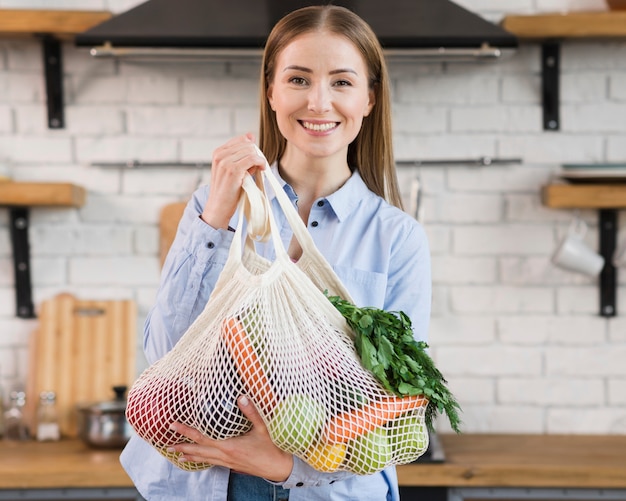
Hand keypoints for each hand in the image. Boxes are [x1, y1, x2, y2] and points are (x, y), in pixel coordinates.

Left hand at [166, 396, 293, 481]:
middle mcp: (224, 455)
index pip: (202, 438)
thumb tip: (241, 396)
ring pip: (203, 458)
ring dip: (188, 454)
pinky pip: (211, 462)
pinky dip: (199, 459)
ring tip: (175, 451)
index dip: (187, 432)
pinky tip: (194, 459)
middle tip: (167, 442)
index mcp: (229, 445)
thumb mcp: (262, 427)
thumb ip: (251, 412)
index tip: (174, 426)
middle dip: (182, 445)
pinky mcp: (230, 465)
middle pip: (198, 450)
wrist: (277, 467)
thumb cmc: (271, 447)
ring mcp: (227, 462)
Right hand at [201, 133, 266, 229]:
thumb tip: (251, 135)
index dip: (252, 149)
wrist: (218, 207)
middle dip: (256, 155)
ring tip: (256, 171)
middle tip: (256, 168)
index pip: (241, 139)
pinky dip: (260, 163)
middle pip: (248, 144)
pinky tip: (262, 169)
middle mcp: (220, 155)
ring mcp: (225, 162)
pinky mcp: (233, 170)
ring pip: (251, 151)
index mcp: (218, 152)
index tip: (254, 161)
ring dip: (258, 160)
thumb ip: (241, 154)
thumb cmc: (227, 190)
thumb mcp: (232, 168)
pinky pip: (253, 159)